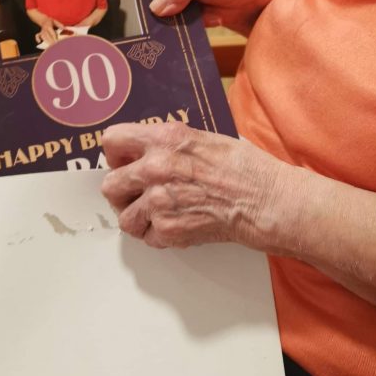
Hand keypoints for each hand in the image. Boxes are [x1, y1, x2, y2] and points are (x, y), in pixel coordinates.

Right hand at [36, 18, 60, 45]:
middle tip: (54, 46)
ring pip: (43, 37)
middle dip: (51, 42)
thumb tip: (63, 28)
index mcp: (49, 26)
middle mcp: (45, 29)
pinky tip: (39, 42)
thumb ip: (59, 24)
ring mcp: (41, 31)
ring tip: (49, 46)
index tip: (57, 42)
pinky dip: (37, 39)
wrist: (43, 20)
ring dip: (46, 42)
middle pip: (48, 36)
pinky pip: (37, 36)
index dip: (55, 38)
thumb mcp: (55, 21)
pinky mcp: (39, 33)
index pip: (52, 33)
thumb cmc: (51, 22)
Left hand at [101, 121, 297, 250]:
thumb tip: (151, 152)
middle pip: (110, 185)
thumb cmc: (246, 169)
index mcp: (165, 138)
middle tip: (139, 195)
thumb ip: (171, 145)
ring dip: (139, 219)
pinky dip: (160, 236)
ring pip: (124, 218)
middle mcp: (156, 167)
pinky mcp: (168, 230)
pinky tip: (179, 224)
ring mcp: (159, 201)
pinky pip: (147, 237)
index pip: (112, 140)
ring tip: (160, 215)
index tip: (125, 163)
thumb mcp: (205, 139)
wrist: (266, 200)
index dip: (117, 155)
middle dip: (123, 192)